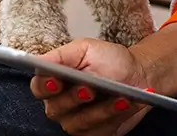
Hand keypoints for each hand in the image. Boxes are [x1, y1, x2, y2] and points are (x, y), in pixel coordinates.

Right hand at [30, 38, 154, 135]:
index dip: (45, 86)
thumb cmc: (110, 60)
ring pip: (79, 123)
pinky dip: (113, 117)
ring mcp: (77, 121)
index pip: (39, 87)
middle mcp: (62, 104)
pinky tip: (125, 105)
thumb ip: (63, 55)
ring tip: (119, 97)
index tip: (56, 81)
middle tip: (90, 89)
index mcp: (56, 80)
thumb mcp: (86, 49)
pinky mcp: (95, 133)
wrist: (137, 74)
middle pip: (56, 109)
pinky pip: (98, 132)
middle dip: (74, 99)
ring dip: (101, 110)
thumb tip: (40, 60)